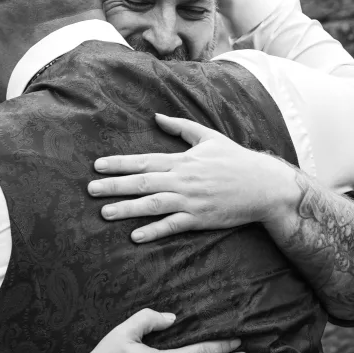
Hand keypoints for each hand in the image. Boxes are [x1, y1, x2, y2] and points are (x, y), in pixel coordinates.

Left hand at [89, 114, 294, 242]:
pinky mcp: (200, 219)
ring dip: (127, 209)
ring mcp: (190, 201)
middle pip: (142, 183)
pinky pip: (172, 226)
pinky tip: (135, 236)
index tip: (97, 166)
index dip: (119, 164)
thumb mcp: (209, 137)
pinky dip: (154, 231)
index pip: (144, 161)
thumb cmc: (236, 160)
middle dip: (114, 186)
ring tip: (104, 213)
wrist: (263, 185)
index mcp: (182, 160)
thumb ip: (181, 127)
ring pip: (152, 205)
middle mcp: (182, 180)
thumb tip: (156, 116)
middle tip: (90, 190)